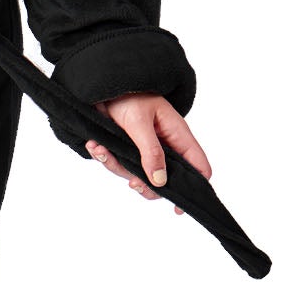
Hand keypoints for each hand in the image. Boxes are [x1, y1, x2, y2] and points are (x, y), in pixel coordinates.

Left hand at [84, 91, 211, 212]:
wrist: (101, 84)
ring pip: (136, 175)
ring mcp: (143, 149)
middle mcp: (163, 146)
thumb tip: (160, 181)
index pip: (197, 166)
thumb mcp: (140, 123)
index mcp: (177, 136)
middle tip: (132, 182)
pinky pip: (117, 164)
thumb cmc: (129, 95)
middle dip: (145, 185)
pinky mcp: (125, 149)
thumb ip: (151, 152)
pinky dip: (105, 157)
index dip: (194, 187)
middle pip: (164, 180)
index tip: (179, 206)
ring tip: (102, 150)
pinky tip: (94, 146)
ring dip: (117, 166)